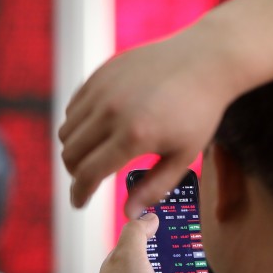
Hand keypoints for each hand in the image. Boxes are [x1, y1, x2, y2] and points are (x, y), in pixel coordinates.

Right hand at [59, 22, 239, 216]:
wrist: (205, 59)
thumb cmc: (199, 111)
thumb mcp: (184, 155)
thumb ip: (154, 186)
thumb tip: (129, 214)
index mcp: (133, 136)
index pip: (88, 174)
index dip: (79, 194)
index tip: (79, 203)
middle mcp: (112, 111)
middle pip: (70, 153)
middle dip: (75, 173)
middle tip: (88, 179)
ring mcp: (103, 88)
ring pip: (67, 129)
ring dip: (75, 147)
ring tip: (95, 154)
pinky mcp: (101, 73)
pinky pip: (74, 106)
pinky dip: (79, 122)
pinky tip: (98, 128)